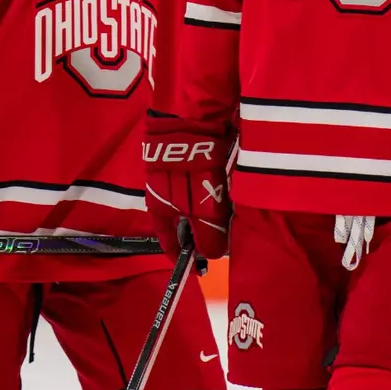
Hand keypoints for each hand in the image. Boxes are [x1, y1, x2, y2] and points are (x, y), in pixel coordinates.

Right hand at [143, 115, 230, 257]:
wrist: (194, 121)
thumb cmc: (191, 170)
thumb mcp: (201, 209)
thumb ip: (207, 234)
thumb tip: (211, 254)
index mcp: (159, 208)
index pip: (168, 240)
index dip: (180, 256)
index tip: (194, 269)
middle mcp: (165, 194)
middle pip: (183, 222)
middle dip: (201, 234)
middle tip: (224, 242)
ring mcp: (177, 176)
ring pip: (194, 204)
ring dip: (211, 214)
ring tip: (232, 221)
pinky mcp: (192, 161)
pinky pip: (203, 186)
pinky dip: (216, 195)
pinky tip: (231, 196)